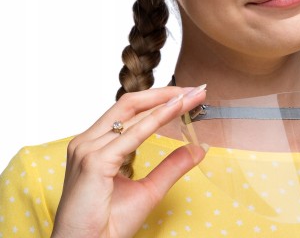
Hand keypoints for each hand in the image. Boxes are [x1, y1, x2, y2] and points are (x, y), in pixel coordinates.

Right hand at [52, 85, 207, 237]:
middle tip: (195, 90)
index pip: (130, 111)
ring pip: (131, 114)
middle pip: (129, 103)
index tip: (188, 95)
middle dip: (165, 93)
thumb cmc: (106, 226)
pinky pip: (131, 136)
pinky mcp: (93, 162)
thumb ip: (171, 167)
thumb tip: (198, 148)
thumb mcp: (149, 190)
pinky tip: (175, 111)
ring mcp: (87, 149)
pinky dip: (155, 121)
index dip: (160, 99)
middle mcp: (87, 142)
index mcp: (94, 145)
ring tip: (190, 97)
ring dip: (165, 102)